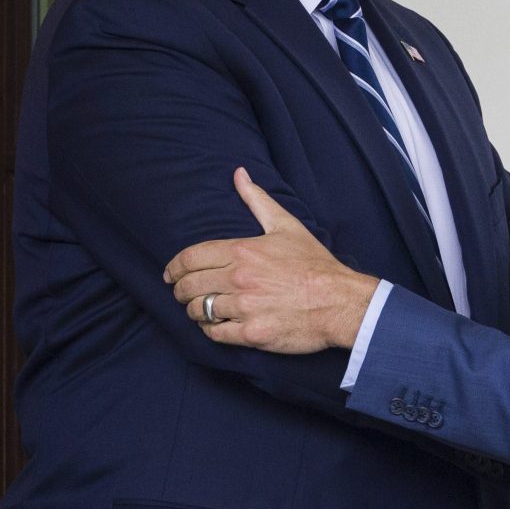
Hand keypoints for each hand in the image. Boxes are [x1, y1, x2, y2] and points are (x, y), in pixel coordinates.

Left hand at [163, 167, 377, 352]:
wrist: (339, 301)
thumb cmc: (313, 263)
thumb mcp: (286, 225)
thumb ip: (257, 200)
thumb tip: (239, 174)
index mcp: (242, 251)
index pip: (189, 258)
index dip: (174, 267)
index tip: (170, 274)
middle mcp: (238, 279)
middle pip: (188, 286)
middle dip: (179, 290)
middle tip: (182, 293)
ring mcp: (244, 308)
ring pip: (198, 311)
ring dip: (195, 310)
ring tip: (201, 310)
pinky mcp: (251, 334)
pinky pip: (214, 334)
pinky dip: (210, 330)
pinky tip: (216, 325)